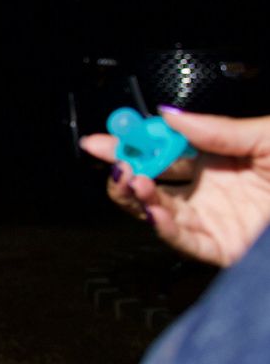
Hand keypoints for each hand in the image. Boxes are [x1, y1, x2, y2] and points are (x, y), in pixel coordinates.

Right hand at [79, 108, 269, 266]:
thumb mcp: (268, 136)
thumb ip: (218, 128)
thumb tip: (170, 116)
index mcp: (218, 157)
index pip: (164, 148)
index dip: (134, 140)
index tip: (109, 134)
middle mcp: (209, 189)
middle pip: (151, 179)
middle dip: (123, 167)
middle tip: (109, 156)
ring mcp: (211, 219)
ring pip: (156, 210)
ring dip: (136, 194)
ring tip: (133, 179)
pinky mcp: (219, 248)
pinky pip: (181, 239)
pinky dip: (161, 225)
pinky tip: (153, 207)